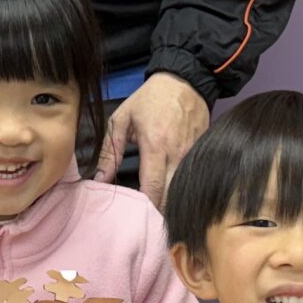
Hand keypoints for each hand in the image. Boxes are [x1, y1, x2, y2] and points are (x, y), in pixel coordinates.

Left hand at [98, 73, 209, 206]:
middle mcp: (177, 153)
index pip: (153, 187)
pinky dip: (184, 189)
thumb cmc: (150, 99)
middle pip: (172, 195)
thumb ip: (111, 151)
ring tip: (159, 215)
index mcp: (155, 145)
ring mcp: (193, 154)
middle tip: (147, 223)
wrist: (186, 80)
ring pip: (184, 189)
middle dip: (161, 211)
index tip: (136, 218)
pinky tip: (174, 196)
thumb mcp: (122, 118)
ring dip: (173, 202)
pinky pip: (193, 177)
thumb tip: (99, 180)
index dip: (147, 207)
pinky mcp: (202, 152)